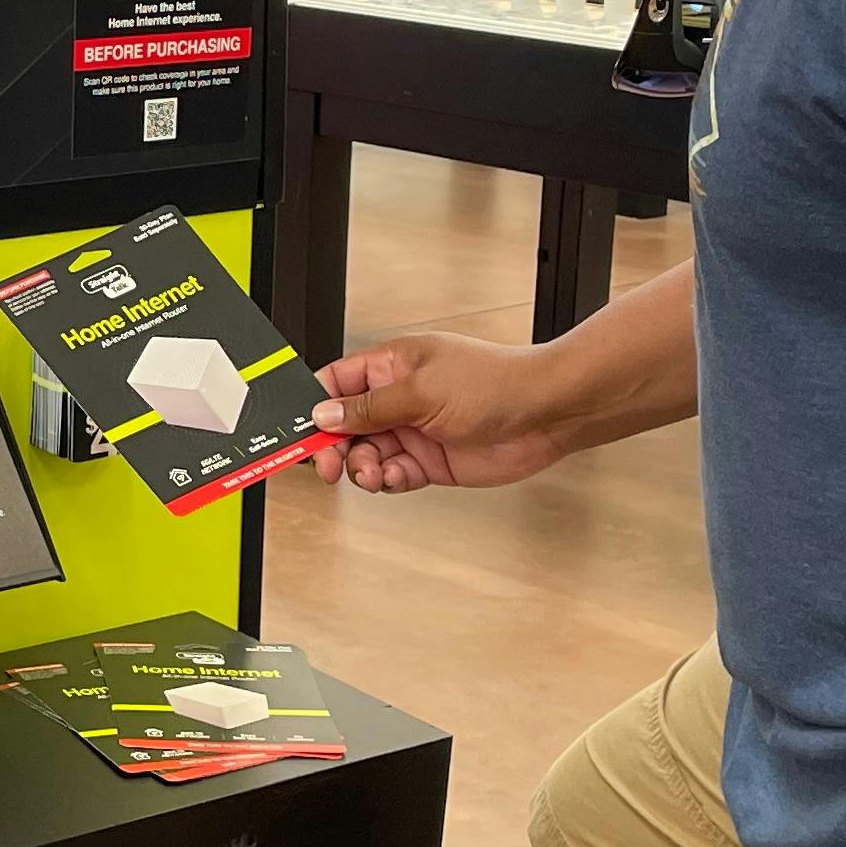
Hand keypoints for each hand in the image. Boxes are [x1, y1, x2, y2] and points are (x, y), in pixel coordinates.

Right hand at [308, 332, 578, 493]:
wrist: (544, 414)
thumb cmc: (495, 383)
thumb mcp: (420, 391)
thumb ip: (369, 408)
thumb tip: (324, 414)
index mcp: (391, 365)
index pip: (336, 385)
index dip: (314, 408)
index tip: (300, 434)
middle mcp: (399, 397)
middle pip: (345, 426)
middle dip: (334, 447)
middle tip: (330, 465)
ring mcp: (414, 430)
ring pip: (366, 455)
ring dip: (362, 468)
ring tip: (373, 473)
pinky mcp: (430, 460)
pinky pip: (392, 475)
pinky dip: (387, 481)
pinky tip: (394, 478)